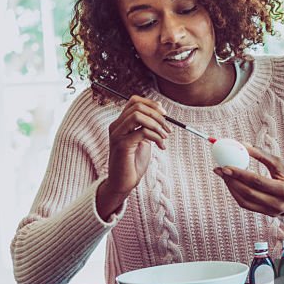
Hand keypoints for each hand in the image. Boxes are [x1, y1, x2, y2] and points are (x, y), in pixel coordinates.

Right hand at [97, 95, 170, 217]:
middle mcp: (116, 126)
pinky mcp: (122, 145)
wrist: (123, 183)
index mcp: (120, 123)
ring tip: (165, 137)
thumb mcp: (142, 140)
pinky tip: (161, 146)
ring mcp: (117, 135)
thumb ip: (146, 126)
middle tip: (167, 127)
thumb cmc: (133, 163)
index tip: (164, 113)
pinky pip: (142, 132)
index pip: (134, 101)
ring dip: (156, 124)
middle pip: (137, 106)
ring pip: (138, 116)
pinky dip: (156, 137)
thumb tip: (160, 112)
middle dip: (156, 114)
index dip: (151, 103)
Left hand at [214, 144, 283, 219]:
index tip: (225, 166)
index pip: (257, 181)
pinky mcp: (264, 214)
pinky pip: (245, 204)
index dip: (239, 174)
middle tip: (219, 169)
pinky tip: (231, 183)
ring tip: (223, 175)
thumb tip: (243, 145)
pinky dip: (236, 193)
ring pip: (244, 201)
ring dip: (231, 187)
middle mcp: (276, 203)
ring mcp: (270, 211)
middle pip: (248, 192)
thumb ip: (262, 155)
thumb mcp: (280, 164)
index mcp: (283, 189)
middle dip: (231, 180)